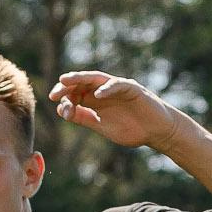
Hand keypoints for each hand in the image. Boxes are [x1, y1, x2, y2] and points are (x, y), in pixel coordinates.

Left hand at [49, 71, 188, 150]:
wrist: (157, 132)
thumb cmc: (132, 129)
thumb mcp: (102, 126)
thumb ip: (85, 118)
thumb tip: (63, 111)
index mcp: (96, 101)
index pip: (76, 95)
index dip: (65, 100)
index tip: (58, 107)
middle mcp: (105, 91)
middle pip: (82, 84)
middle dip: (67, 86)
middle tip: (54, 92)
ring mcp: (118, 88)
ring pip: (96, 79)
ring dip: (81, 79)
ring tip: (66, 80)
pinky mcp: (132, 89)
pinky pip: (118, 85)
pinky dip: (107, 88)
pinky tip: (97, 94)